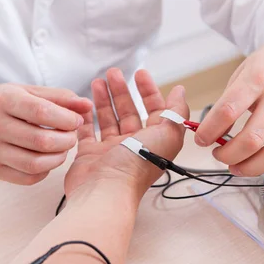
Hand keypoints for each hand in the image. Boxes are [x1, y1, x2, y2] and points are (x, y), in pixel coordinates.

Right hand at [0, 84, 92, 184]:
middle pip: (41, 141)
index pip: (41, 112)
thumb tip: (88, 106)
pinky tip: (47, 159)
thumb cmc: (6, 104)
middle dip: (66, 140)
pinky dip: (45, 170)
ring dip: (58, 158)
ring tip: (63, 148)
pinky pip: (28, 177)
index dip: (66, 119)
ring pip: (35, 163)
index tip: (77, 121)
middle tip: (73, 136)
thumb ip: (61, 97)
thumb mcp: (29, 92)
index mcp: (3, 100)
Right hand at [64, 68, 187, 198]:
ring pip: (108, 120)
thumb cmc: (138, 164)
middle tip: (112, 73)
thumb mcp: (168, 133)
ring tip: (97, 81)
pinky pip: (87, 133)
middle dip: (122, 91)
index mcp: (154, 140)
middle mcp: (134, 145)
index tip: (139, 73)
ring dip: (104, 100)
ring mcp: (111, 150)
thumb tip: (180, 92)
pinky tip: (82, 105)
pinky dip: (85, 119)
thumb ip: (176, 111)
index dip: (148, 91)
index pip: (154, 110)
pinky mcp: (90, 155)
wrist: (106, 190)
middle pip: (128, 112)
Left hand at [195, 13, 263, 194]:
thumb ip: (229, 100)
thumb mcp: (245, 70)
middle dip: (228, 155)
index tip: (200, 139)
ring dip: (251, 168)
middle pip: (252, 139)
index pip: (228, 112)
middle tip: (218, 154)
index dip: (209, 131)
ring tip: (236, 168)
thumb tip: (212, 131)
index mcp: (259, 80)